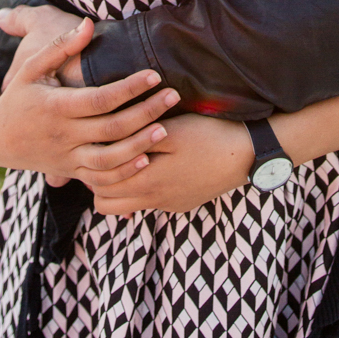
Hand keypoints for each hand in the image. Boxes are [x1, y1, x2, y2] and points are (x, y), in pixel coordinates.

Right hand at [0, 18, 178, 184]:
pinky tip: (146, 160)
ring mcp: (68, 157)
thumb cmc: (18, 96)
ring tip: (165, 129)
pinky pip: (100, 179)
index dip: (128, 88)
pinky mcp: (72, 172)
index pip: (99, 99)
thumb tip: (89, 24)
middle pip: (111, 128)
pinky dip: (124, 174)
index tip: (154, 74)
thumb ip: (60, 47)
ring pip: (108, 160)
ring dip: (139, 146)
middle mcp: (63, 135)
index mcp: (55, 107)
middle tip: (173, 96)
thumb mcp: (31, 68)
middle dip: (145, 112)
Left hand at [87, 113, 254, 215]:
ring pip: (128, 206)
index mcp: (148, 183)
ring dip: (121, 187)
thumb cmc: (208, 137)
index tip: (93, 147)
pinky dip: (142, 188)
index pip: (100, 189)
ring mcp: (169, 205)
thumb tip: (107, 146)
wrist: (246, 155)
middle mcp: (155, 201)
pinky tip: (152, 165)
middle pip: (108, 204)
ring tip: (125, 159)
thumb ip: (137, 142)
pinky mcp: (182, 203)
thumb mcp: (171, 131)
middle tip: (103, 154)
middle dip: (100, 182)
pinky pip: (150, 203)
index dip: (92, 169)